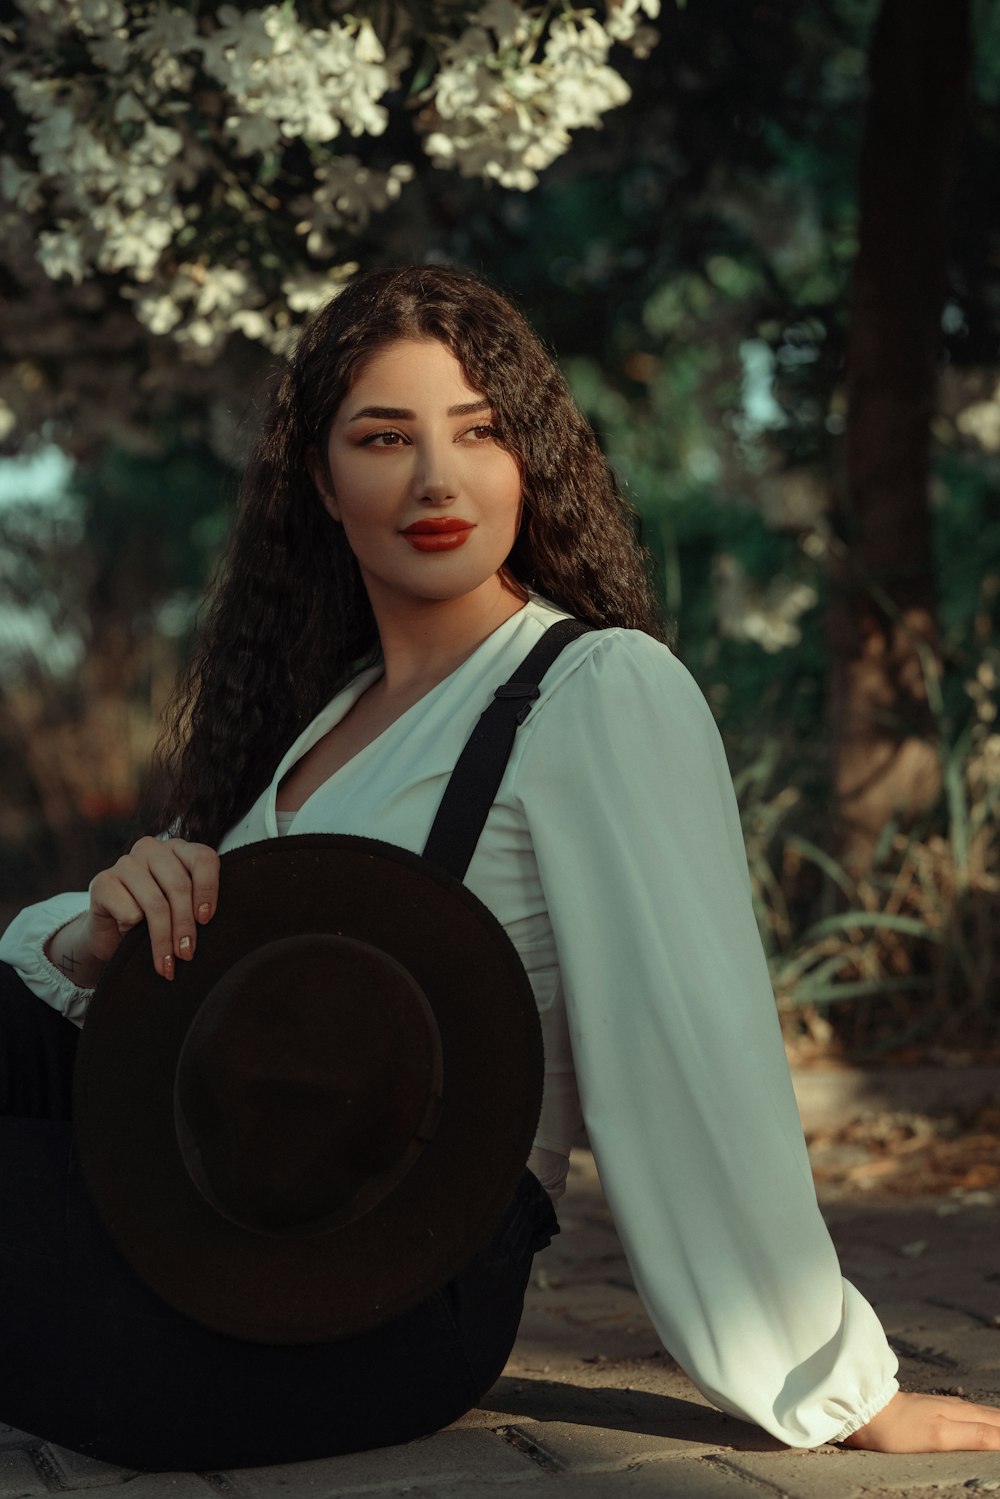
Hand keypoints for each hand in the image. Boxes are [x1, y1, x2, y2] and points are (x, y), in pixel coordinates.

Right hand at [85, 836, 220, 980]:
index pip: (203, 859)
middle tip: (187, 954)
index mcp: (177, 848)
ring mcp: (125, 863)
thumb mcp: (181, 908)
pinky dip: (132, 929)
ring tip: (166, 963)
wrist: (110, 935)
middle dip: (184, 926)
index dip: (208, 890)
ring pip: (156, 903)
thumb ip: (196, 903)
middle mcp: (152, 849)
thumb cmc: (153, 920)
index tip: (206, 920)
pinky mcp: (102, 881)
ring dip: (163, 939)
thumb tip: (207, 920)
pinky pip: (129, 911)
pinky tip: (127, 934)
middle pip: (179, 885)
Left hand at [844, 1391, 999, 1451]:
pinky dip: (979, 1419)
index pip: (997, 1424)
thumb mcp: (940, 1436)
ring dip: (995, 1421)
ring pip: (979, 1413)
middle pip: (991, 1416)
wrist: (864, 1410)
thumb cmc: (900, 1428)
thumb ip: (974, 1435)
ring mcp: (942, 1407)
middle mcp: (955, 1407)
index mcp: (962, 1413)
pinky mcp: (929, 1411)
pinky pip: (965, 1415)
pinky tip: (975, 1421)